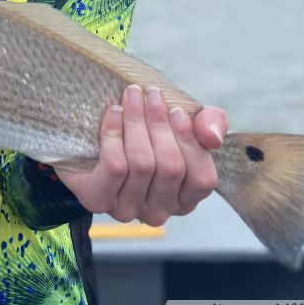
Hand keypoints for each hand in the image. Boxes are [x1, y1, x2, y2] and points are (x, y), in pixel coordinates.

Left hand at [55, 85, 225, 225]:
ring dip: (136, 121)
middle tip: (150, 93)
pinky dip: (114, 134)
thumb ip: (211, 125)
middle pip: (170, 167)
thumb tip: (213, 137)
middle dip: (160, 123)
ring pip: (141, 163)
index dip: (191, 142)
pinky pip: (114, 166)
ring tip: (131, 95)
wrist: (89, 141)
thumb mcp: (184, 125)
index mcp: (186, 198)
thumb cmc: (147, 135)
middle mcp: (160, 211)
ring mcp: (128, 210)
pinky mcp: (99, 200)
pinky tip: (114, 112)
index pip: (202, 179)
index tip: (176, 111)